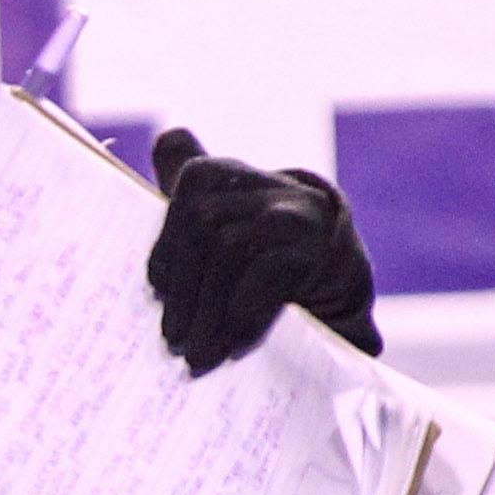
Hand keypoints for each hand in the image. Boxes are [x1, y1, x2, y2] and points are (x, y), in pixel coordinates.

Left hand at [148, 127, 380, 375]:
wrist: (339, 289)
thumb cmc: (261, 261)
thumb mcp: (221, 226)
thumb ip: (189, 196)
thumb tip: (166, 139)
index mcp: (231, 174)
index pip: (189, 187)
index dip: (166, 244)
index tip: (155, 291)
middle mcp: (268, 184)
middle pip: (203, 221)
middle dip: (182, 287)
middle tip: (172, 339)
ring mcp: (297, 212)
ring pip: (229, 247)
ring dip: (207, 310)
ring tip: (197, 354)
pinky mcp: (319, 246)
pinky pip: (267, 272)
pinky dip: (242, 313)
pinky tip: (232, 345)